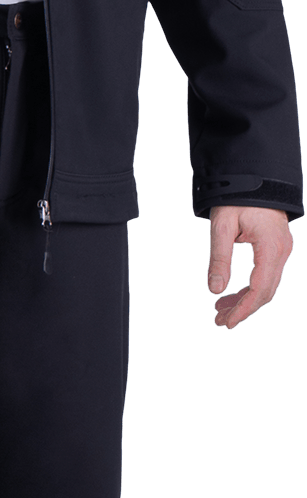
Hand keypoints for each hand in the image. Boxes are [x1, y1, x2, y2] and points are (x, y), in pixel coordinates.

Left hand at [207, 205, 293, 328]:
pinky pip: (267, 275)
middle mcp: (282, 251)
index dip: (244, 308)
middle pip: (266, 292)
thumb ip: (219, 259)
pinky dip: (250, 288)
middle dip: (243, 309)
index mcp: (270, 246)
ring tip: (221, 310)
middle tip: (220, 320)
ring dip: (246, 300)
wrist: (255, 176)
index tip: (227, 321)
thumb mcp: (222, 226)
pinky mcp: (277, 249)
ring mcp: (282, 250)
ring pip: (267, 286)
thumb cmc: (237, 197)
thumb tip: (215, 290)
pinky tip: (233, 295)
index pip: (260, 288)